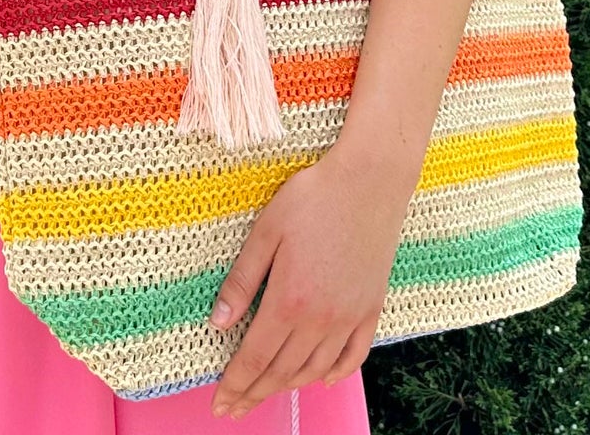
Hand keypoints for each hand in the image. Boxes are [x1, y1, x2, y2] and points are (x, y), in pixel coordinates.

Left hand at [207, 142, 412, 418]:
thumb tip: (218, 323)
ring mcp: (350, 316)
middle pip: (283, 372)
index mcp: (290, 300)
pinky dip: (335, 373)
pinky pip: (353, 355)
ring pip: (315, 369)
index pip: (255, 359)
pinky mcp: (371, 307)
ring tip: (266, 393)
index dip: (235, 385)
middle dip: (254, 394)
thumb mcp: (266, 232)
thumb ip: (242, 281)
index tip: (219, 403)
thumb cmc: (314, 198)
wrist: (370, 180)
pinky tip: (321, 379)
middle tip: (234, 409)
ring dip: (288, 387)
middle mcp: (321, 318)